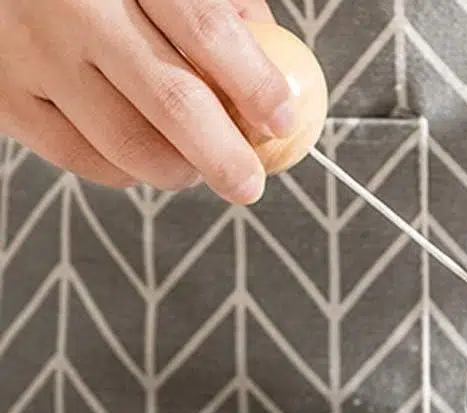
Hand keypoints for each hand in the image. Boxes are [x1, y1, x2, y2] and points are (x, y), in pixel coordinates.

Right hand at [0, 0, 293, 202]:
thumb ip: (217, 10)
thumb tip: (275, 78)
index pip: (206, 30)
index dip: (255, 84)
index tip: (282, 121)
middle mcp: (74, 8)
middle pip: (173, 102)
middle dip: (224, 156)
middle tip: (248, 183)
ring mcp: (34, 55)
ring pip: (129, 145)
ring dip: (178, 169)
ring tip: (194, 165)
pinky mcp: (5, 97)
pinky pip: (84, 160)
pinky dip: (126, 171)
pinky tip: (141, 154)